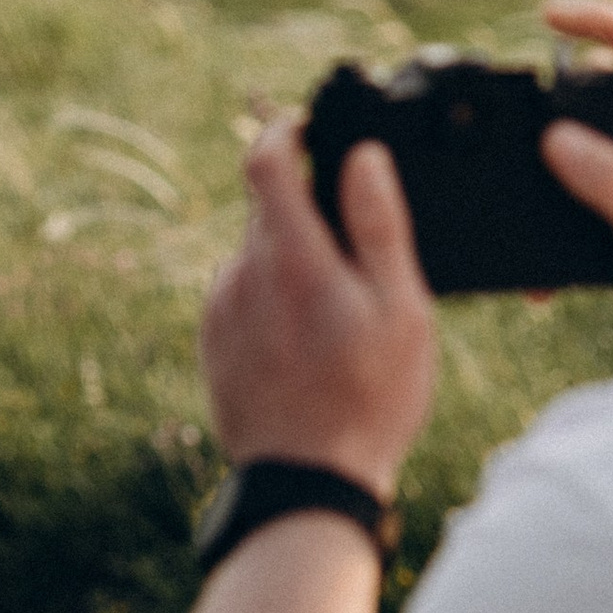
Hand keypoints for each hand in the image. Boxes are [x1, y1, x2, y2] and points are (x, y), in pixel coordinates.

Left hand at [197, 119, 438, 495]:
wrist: (306, 484)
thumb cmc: (368, 399)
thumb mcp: (399, 310)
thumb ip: (378, 225)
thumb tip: (362, 156)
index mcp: (289, 256)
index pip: (265, 159)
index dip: (287, 130)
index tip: (312, 128)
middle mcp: (241, 273)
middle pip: (266, 208)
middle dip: (307, 211)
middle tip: (355, 252)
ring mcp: (220, 308)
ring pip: (256, 254)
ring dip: (291, 260)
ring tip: (338, 318)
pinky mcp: (213, 340)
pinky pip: (243, 295)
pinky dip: (274, 299)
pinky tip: (309, 345)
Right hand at [540, 0, 612, 360]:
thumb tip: (557, 138)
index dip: (608, 20)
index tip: (551, 15)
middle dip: (564, 94)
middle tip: (522, 110)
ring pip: (595, 147)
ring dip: (553, 166)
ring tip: (522, 188)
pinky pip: (585, 203)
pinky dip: (555, 226)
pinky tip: (542, 277)